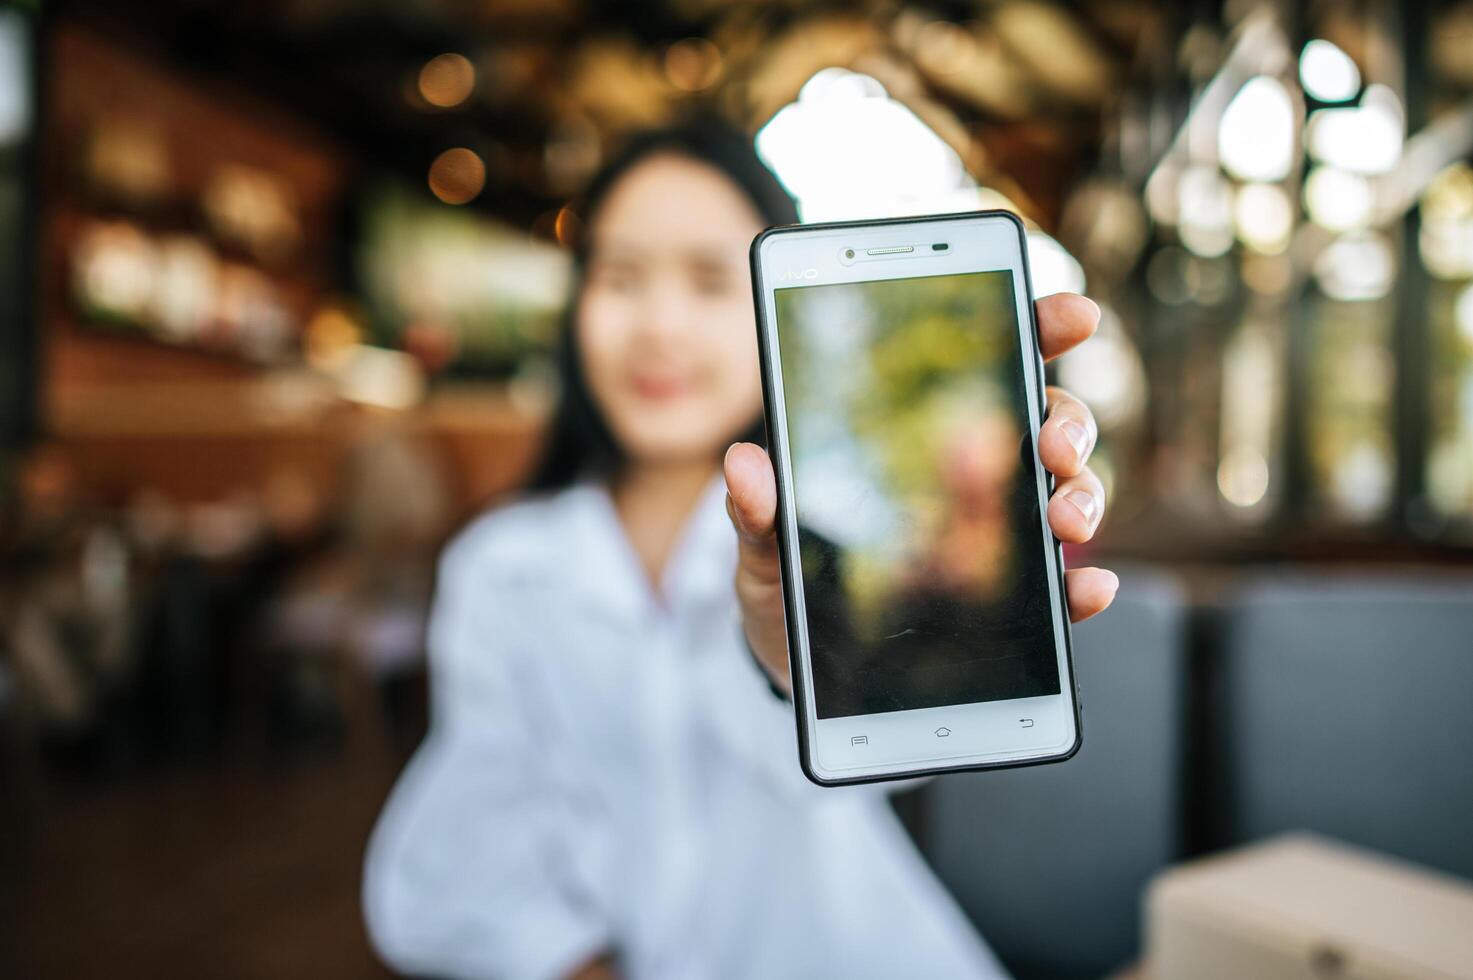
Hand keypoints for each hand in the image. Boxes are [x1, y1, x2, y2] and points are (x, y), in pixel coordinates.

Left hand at [724, 292, 1118, 693]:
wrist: (793, 664)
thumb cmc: (784, 585)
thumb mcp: (763, 548)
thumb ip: (759, 510)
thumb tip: (742, 464)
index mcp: (919, 436)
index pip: (992, 362)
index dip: (1039, 327)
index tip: (1073, 314)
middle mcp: (972, 477)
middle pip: (1048, 424)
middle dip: (1067, 424)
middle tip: (1051, 447)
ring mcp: (997, 539)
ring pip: (1067, 496)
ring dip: (1082, 498)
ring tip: (1064, 521)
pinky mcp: (1008, 606)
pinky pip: (1058, 592)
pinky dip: (1081, 589)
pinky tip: (1088, 590)